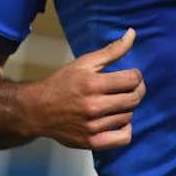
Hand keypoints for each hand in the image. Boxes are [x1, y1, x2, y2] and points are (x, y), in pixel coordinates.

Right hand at [29, 28, 145, 149]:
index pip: (132, 79)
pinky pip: (123, 138)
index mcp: (93, 83)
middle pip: (134, 98)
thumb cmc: (62, 83)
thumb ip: (112, 50)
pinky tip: (117, 120)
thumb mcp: (85, 62)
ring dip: (127, 108)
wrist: (38, 110)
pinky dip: (126, 129)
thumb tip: (132, 33)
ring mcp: (93, 126)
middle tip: (129, 88)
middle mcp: (94, 106)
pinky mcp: (92, 142)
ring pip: (129, 116)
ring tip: (116, 102)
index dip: (136, 75)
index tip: (130, 75)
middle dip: (137, 90)